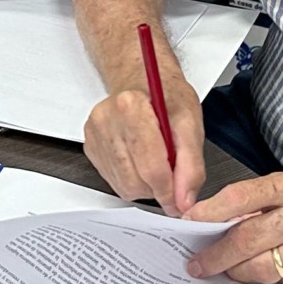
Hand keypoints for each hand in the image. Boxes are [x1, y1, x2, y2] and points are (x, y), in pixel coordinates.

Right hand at [84, 70, 207, 215]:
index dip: (170, 190)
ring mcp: (95, 134)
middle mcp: (107, 119)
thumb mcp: (191, 124)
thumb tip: (184, 199)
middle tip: (171, 172)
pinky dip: (132, 180)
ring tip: (156, 162)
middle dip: (158, 187)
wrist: (143, 83)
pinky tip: (140, 160)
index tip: (180, 198)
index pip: (151, 167)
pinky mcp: (91, 147)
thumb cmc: (167, 97)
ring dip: (145, 186)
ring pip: (124, 186)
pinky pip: (114, 182)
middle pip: (136, 180)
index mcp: (131, 106)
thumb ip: (191, 166)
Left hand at [183, 167, 282, 283]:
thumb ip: (274, 197)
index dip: (210, 212)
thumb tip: (231, 216)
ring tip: (225, 270)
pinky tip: (269, 270)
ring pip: (264, 269)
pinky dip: (274, 277)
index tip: (189, 222)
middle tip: (197, 263)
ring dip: (239, 272)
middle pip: (246, 240)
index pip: (242, 198)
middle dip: (216, 255)